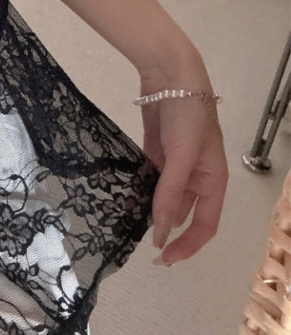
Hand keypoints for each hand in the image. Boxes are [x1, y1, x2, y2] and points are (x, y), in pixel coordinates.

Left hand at [137, 51, 228, 265]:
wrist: (170, 74)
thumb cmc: (187, 116)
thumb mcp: (181, 156)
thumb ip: (170, 194)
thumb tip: (161, 233)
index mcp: (212, 182)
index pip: (204, 225)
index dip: (187, 245)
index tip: (163, 259)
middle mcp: (194, 178)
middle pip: (181, 214)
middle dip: (164, 229)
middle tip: (138, 244)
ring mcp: (174, 165)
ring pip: (162, 198)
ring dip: (149, 210)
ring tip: (126, 224)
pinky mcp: (155, 153)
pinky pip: (148, 180)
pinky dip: (138, 191)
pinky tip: (122, 199)